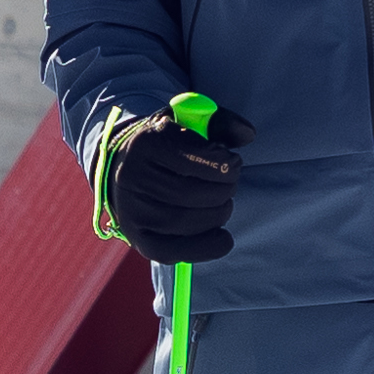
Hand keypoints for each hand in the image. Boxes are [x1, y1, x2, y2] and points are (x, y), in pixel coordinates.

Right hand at [90, 99, 234, 262]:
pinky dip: (208, 247)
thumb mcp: (188, 123)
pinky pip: (176, 251)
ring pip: (187, 221)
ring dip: (219, 214)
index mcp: (145, 143)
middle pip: (192, 193)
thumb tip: (248, 134)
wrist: (125, 169)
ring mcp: (132, 211)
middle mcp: (132, 178)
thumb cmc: (167, 145)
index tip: (233, 162)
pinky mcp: (139, 239)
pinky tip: (222, 235)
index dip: (225, 164)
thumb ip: (220, 121)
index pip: (195, 159)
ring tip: (223, 203)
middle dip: (224, 190)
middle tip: (230, 184)